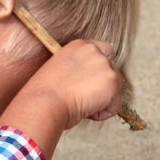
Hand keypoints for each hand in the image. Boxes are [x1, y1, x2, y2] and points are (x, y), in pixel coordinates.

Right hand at [0, 39, 124, 159]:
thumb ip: (77, 70)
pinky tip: (86, 112)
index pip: (104, 49)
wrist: (43, 103)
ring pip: (116, 87)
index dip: (101, 68)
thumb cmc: (44, 95)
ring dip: (103, 100)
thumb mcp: (58, 72)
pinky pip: (116, 105)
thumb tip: (90, 84)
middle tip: (83, 98)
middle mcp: (94, 52)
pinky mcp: (112, 83)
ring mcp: (105, 66)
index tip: (92, 82)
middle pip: (112, 69)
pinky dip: (104, 113)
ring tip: (82, 105)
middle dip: (103, 86)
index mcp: (79, 46)